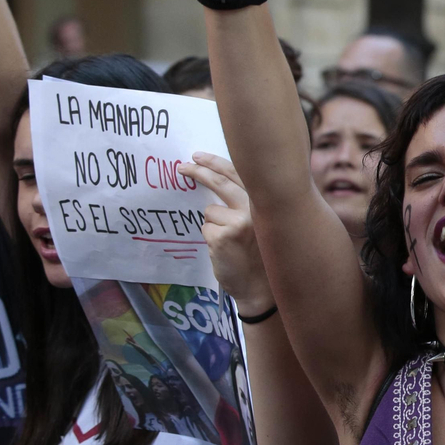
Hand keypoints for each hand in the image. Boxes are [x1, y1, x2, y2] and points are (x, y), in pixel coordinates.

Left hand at [178, 153, 273, 314]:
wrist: (260, 287)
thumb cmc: (259, 256)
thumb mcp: (260, 225)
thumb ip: (246, 204)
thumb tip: (217, 181)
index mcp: (263, 204)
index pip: (239, 175)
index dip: (216, 163)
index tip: (198, 156)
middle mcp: (255, 209)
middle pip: (221, 183)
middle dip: (198, 172)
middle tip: (181, 168)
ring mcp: (239, 222)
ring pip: (210, 211)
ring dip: (212, 224)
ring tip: (227, 242)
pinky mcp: (223, 236)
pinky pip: (205, 228)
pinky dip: (210, 239)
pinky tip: (224, 251)